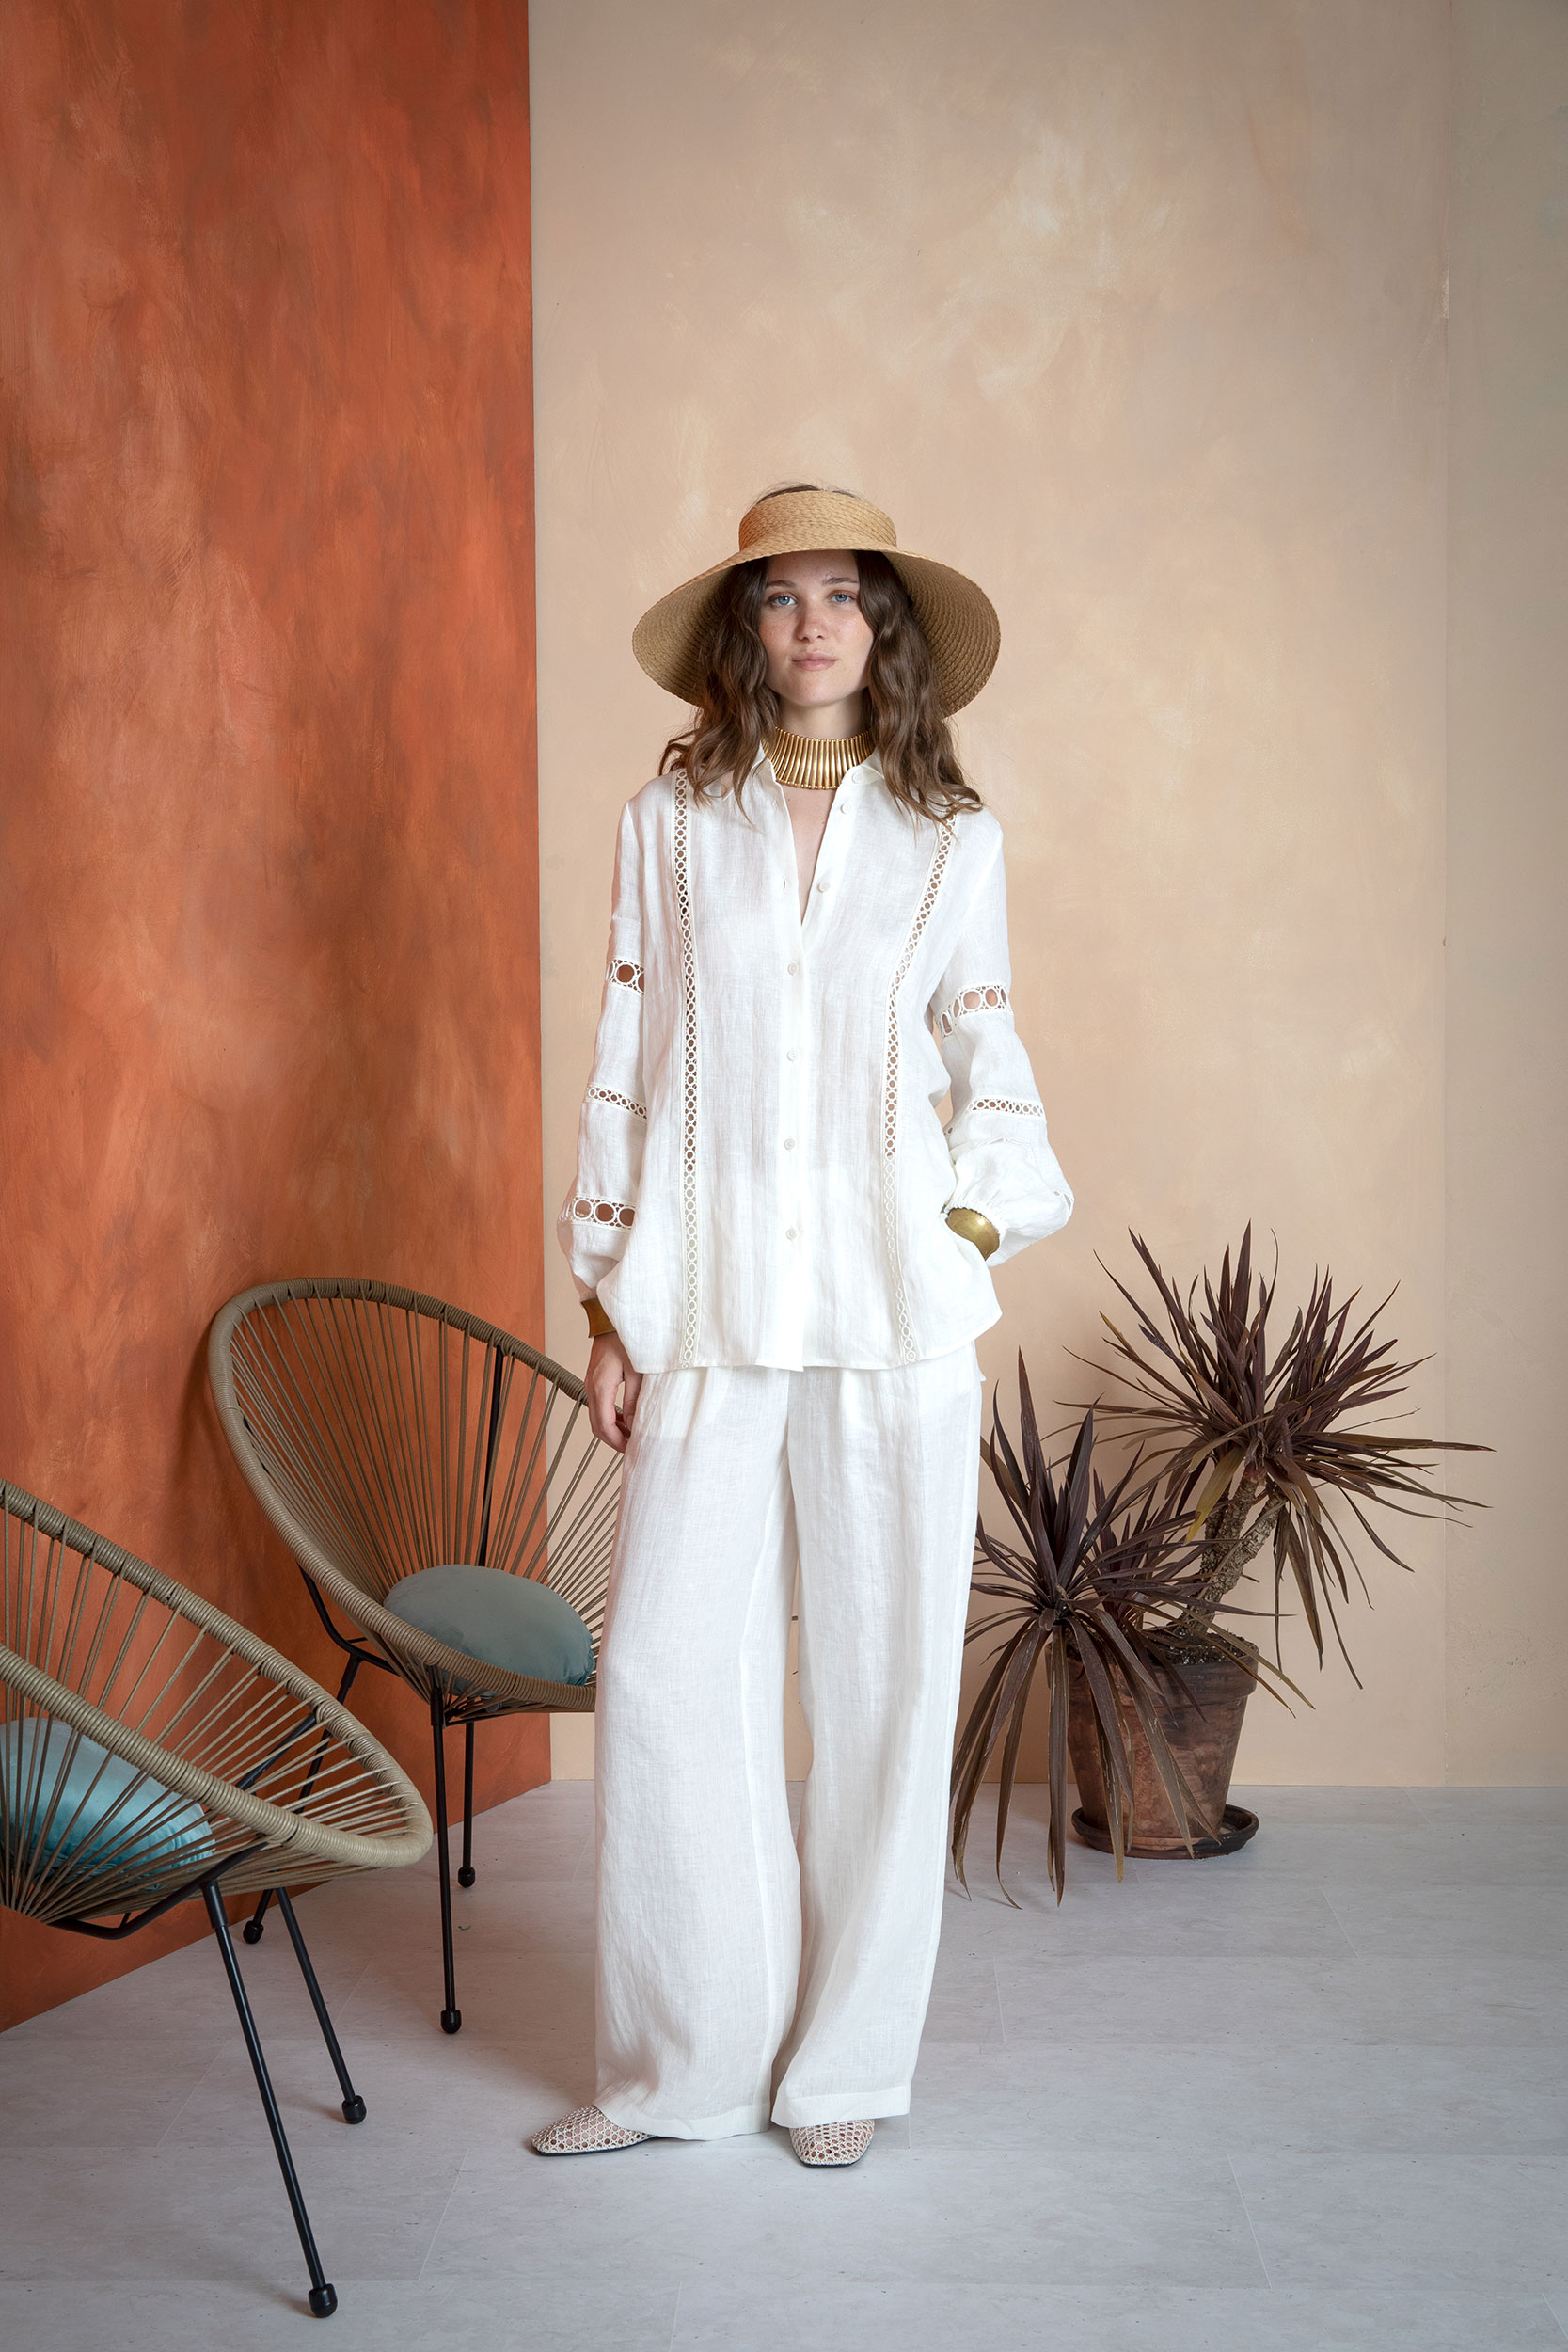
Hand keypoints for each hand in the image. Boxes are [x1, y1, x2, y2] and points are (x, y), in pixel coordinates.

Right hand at [585, 1332, 641, 1453]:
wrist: (612, 1317)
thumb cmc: (626, 1338)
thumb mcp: (637, 1371)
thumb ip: (634, 1400)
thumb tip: (634, 1425)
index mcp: (600, 1386)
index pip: (604, 1426)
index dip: (618, 1442)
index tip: (632, 1450)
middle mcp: (591, 1386)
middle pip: (597, 1425)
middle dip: (614, 1440)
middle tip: (633, 1447)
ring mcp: (591, 1382)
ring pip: (597, 1416)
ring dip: (613, 1429)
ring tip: (632, 1434)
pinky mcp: (595, 1378)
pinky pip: (599, 1405)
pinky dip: (611, 1416)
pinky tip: (626, 1418)